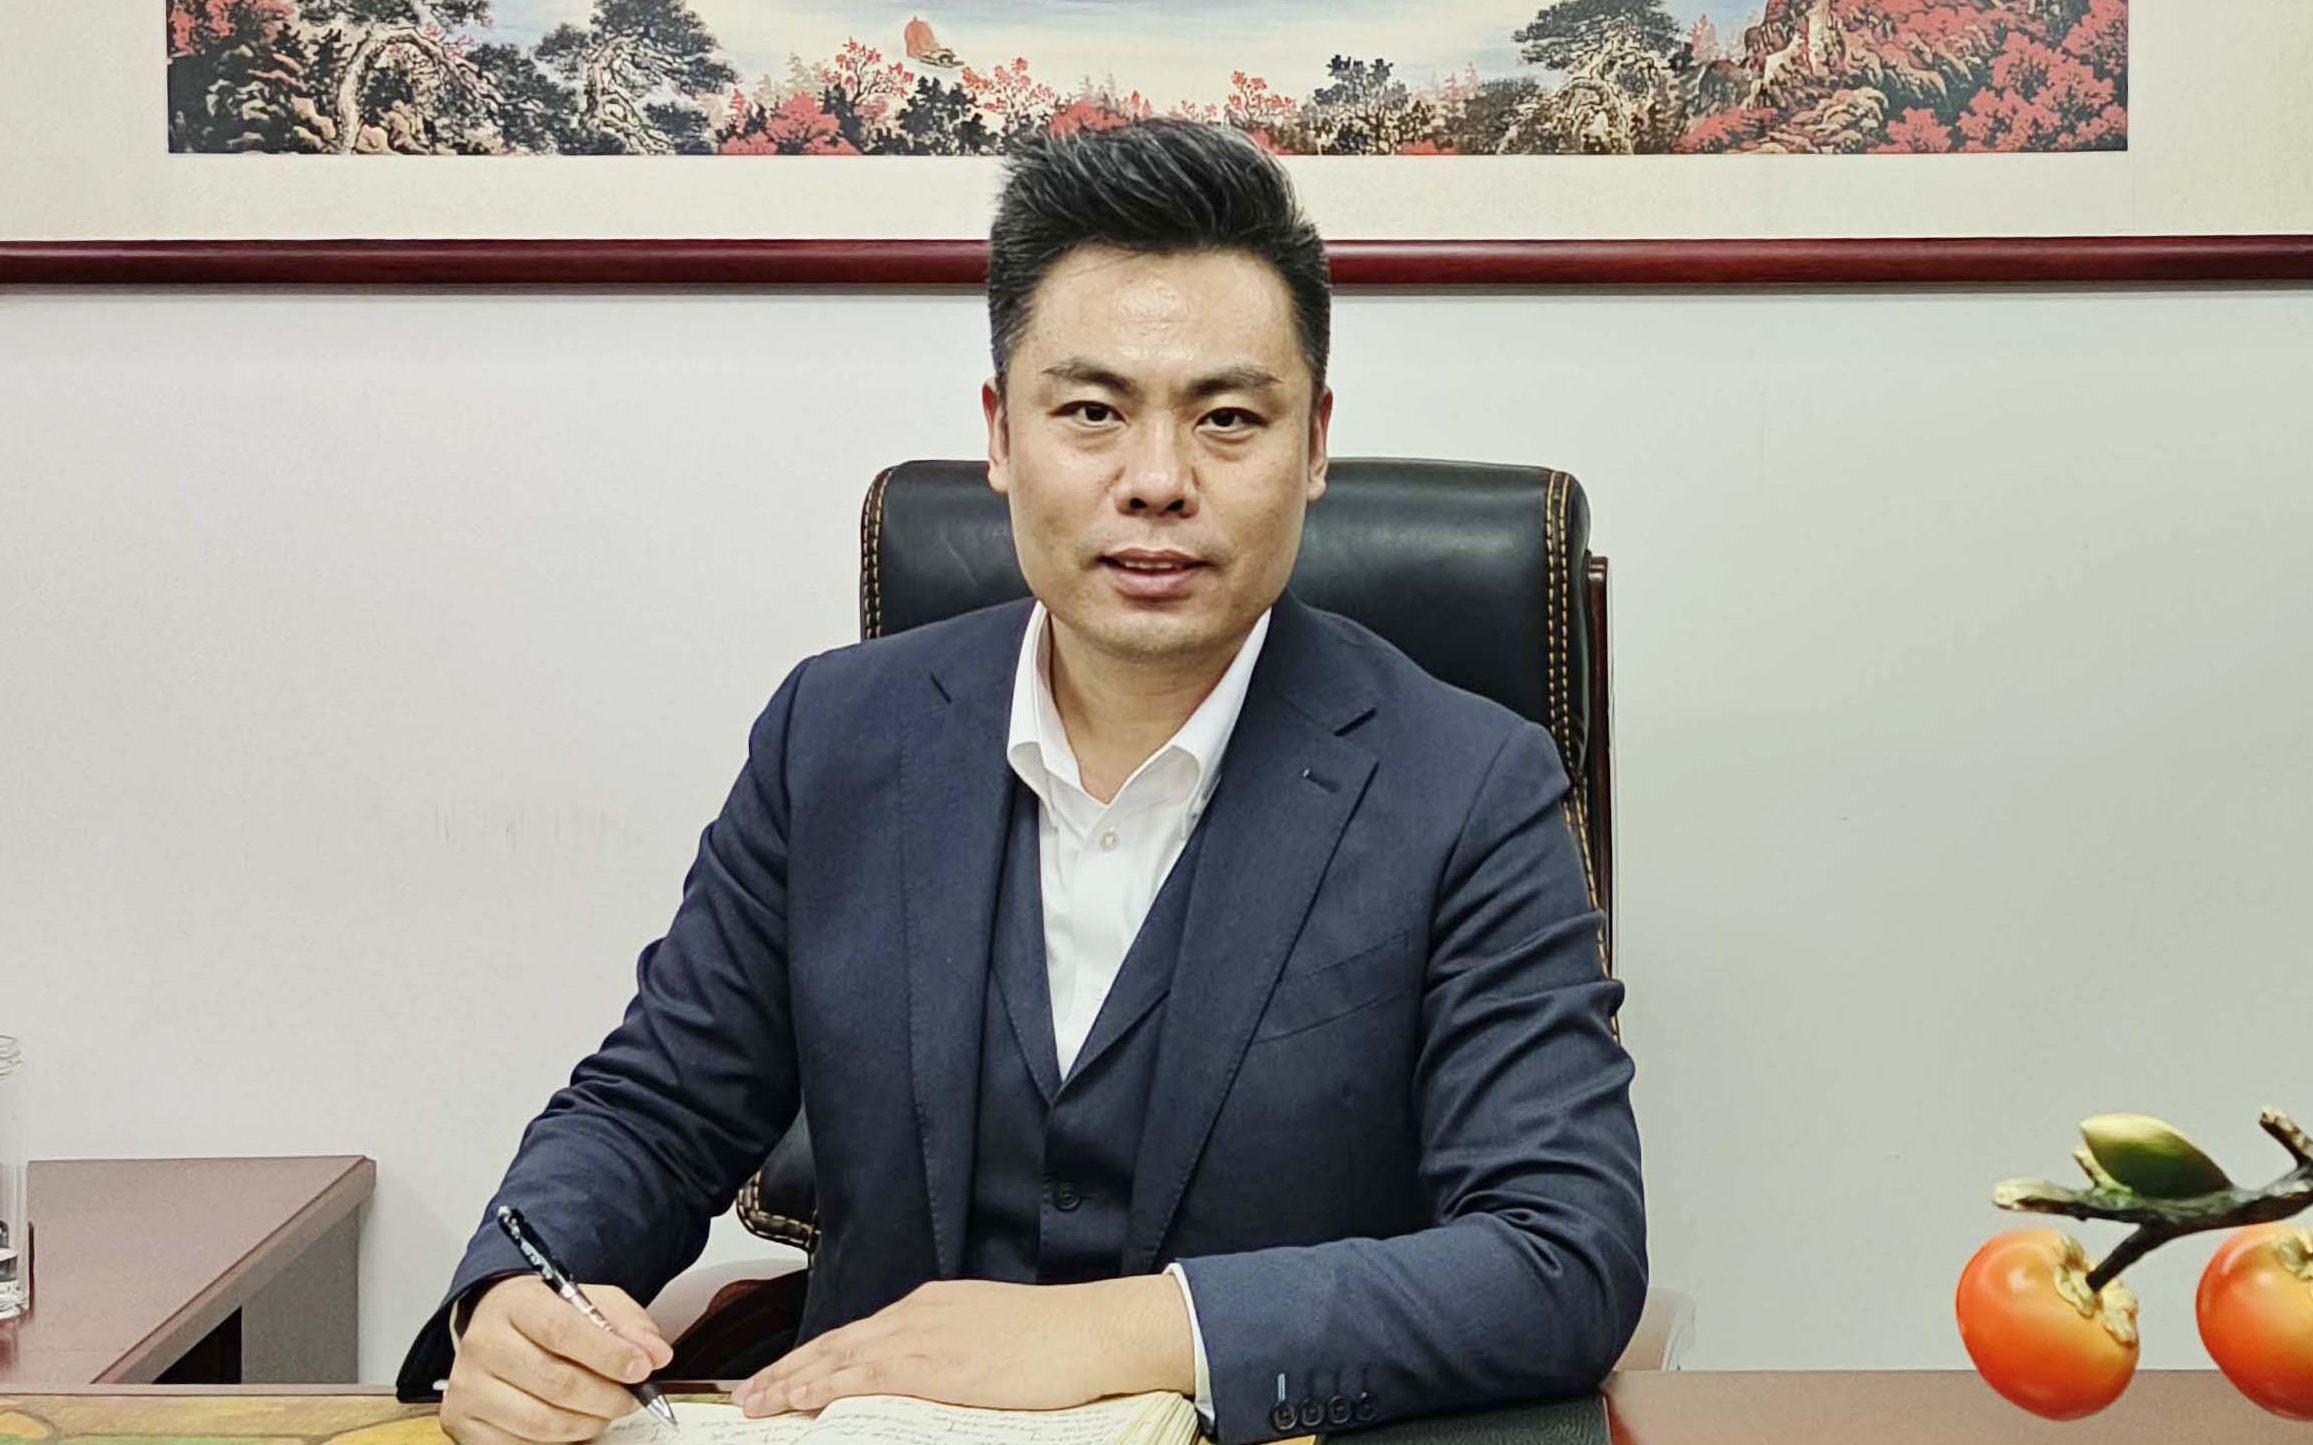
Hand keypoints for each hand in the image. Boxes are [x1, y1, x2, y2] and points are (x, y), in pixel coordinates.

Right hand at [441, 1277, 675, 1444]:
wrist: (499, 1325)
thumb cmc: (547, 1314)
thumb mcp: (592, 1301)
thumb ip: (627, 1324)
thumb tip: (655, 1354)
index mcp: (514, 1303)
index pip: (562, 1331)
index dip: (608, 1355)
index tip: (641, 1368)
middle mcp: (483, 1343)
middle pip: (555, 1383)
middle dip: (606, 1397)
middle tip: (630, 1398)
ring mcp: (468, 1386)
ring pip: (541, 1422)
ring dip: (587, 1424)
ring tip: (603, 1410)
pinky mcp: (462, 1421)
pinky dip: (557, 1442)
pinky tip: (570, 1423)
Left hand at [734, 1277, 1192, 1416]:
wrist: (1095, 1330)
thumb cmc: (1057, 1339)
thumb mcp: (992, 1337)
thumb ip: (951, 1353)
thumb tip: (925, 1381)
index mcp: (932, 1306)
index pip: (857, 1335)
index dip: (814, 1358)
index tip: (782, 1378)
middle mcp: (920, 1314)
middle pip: (837, 1343)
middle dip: (788, 1370)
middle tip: (747, 1397)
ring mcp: (928, 1336)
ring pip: (842, 1358)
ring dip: (793, 1381)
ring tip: (756, 1404)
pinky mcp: (940, 1364)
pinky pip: (870, 1375)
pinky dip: (829, 1385)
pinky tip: (801, 1398)